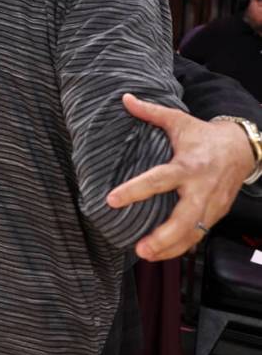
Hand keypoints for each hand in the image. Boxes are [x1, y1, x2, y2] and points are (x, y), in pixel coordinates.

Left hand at [106, 94, 256, 260]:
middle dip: (164, 236)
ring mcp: (212, 204)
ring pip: (194, 233)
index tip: (111, 200)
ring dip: (171, 248)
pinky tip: (163, 254)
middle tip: (140, 248)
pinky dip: (182, 247)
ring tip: (146, 255)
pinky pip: (200, 235)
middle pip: (184, 218)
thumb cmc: (203, 135)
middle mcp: (201, 188)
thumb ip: (150, 112)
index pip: (158, 180)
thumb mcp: (179, 120)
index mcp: (187, 165)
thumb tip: (124, 98)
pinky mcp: (217, 214)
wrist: (243, 147)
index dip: (135, 190)